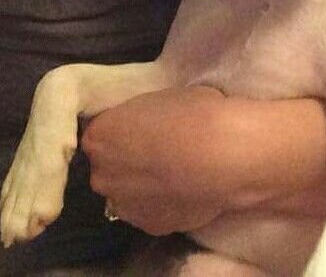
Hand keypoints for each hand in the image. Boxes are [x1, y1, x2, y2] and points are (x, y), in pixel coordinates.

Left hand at [81, 87, 233, 234]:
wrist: (225, 155)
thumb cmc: (195, 114)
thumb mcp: (162, 98)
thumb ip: (142, 118)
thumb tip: (148, 127)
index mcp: (100, 136)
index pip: (103, 132)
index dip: (126, 130)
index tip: (146, 128)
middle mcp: (102, 174)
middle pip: (109, 166)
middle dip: (128, 160)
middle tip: (161, 150)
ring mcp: (123, 204)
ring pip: (127, 193)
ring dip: (143, 186)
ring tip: (176, 174)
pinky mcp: (148, 226)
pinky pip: (150, 211)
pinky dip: (163, 203)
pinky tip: (186, 191)